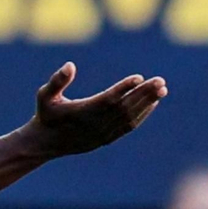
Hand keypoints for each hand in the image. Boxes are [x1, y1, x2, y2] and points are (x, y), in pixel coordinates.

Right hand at [27, 63, 166, 156]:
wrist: (46, 143)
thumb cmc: (46, 114)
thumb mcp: (45, 96)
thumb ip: (57, 81)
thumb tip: (70, 65)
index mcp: (82, 112)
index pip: (108, 99)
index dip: (124, 88)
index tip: (139, 77)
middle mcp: (96, 124)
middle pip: (125, 107)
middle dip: (144, 93)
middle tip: (161, 81)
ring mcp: (103, 133)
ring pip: (130, 117)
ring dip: (147, 102)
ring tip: (162, 89)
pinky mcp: (108, 138)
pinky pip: (129, 126)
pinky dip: (142, 114)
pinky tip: (153, 103)